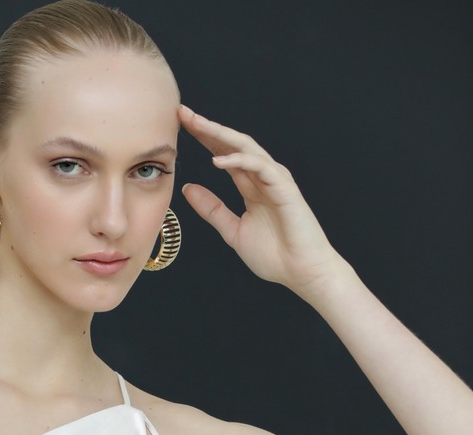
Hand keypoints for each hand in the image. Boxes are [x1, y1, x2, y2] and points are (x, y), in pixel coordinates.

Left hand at [178, 105, 346, 296]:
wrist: (301, 272)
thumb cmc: (274, 255)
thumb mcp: (232, 230)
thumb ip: (212, 209)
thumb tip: (187, 189)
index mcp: (252, 186)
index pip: (225, 155)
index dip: (204, 140)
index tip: (181, 127)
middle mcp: (264, 177)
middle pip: (233, 144)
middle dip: (208, 128)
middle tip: (183, 114)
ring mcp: (276, 180)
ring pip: (247, 148)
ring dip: (221, 135)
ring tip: (197, 125)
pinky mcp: (285, 189)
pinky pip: (261, 167)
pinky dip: (240, 160)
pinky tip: (218, 160)